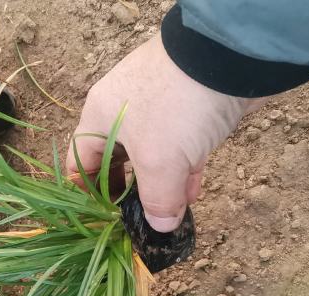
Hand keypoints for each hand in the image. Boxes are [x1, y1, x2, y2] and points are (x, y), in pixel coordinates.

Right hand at [66, 34, 267, 231]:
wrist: (229, 56)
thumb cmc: (175, 107)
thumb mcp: (159, 163)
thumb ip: (156, 200)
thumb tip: (160, 227)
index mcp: (100, 117)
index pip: (80, 161)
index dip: (89, 192)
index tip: (107, 216)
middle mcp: (122, 110)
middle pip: (115, 161)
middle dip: (129, 191)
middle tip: (138, 217)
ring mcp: (157, 107)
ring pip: (151, 156)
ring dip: (161, 185)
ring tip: (172, 211)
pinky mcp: (189, 108)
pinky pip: (179, 147)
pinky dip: (183, 170)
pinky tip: (192, 193)